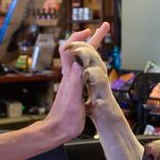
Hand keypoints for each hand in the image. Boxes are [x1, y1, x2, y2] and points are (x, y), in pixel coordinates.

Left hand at [42, 23, 109, 141]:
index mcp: (70, 77)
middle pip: (78, 51)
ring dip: (91, 47)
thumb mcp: (73, 101)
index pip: (69, 50)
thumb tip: (77, 63)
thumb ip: (75, 83)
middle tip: (104, 27)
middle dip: (91, 38)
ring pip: (81, 58)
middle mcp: (70, 76)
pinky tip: (95, 64)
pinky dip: (91, 61)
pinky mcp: (74, 89)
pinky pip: (83, 69)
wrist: (55, 132)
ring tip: (100, 39)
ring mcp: (72, 82)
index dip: (79, 38)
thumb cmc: (65, 120)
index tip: (91, 31)